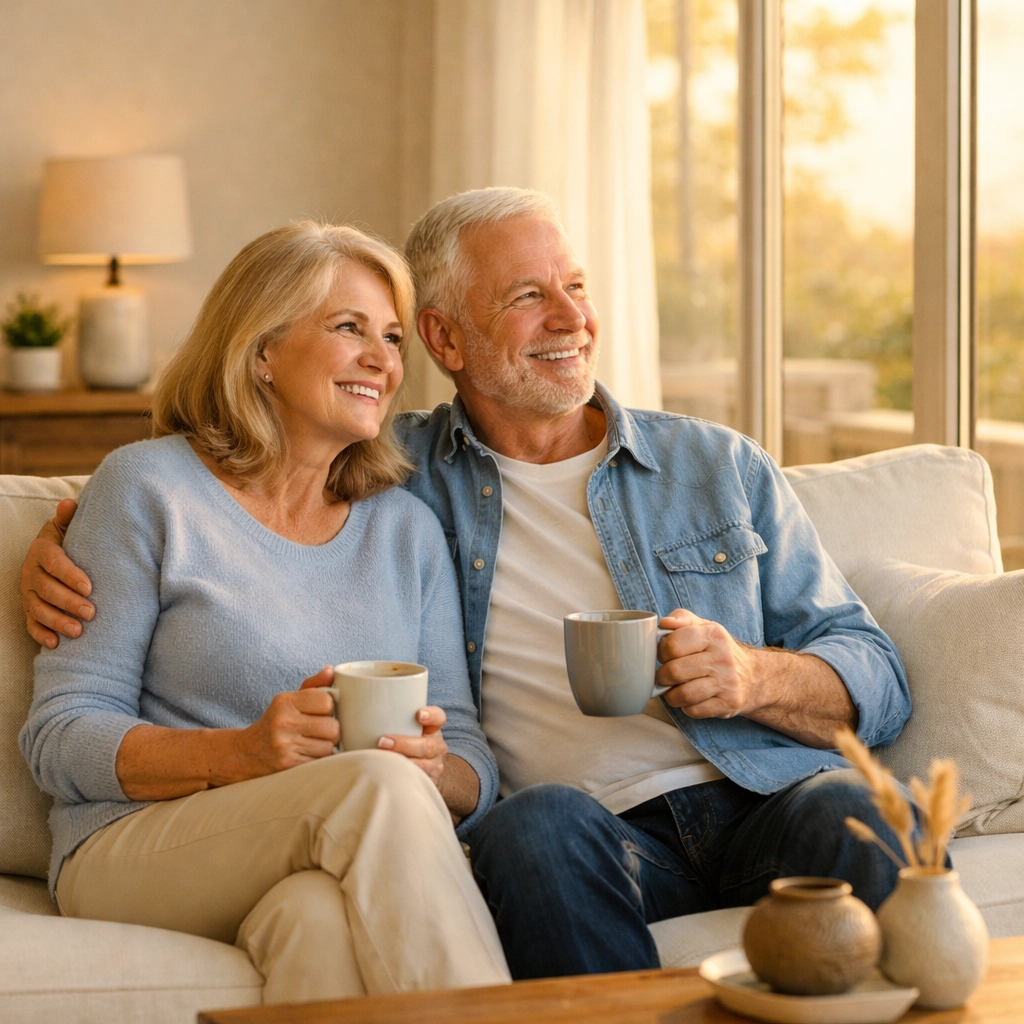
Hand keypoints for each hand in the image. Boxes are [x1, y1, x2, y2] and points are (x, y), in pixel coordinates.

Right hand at [21, 498, 94, 648]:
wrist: (53, 555)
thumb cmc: (69, 541)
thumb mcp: (67, 527)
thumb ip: (68, 517)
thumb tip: (70, 503)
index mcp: (42, 551)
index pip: (53, 563)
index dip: (69, 575)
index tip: (89, 586)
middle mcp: (31, 573)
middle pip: (46, 590)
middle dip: (68, 602)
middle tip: (91, 612)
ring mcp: (27, 593)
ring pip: (38, 609)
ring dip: (57, 621)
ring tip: (78, 632)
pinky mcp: (28, 610)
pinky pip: (30, 624)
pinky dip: (41, 635)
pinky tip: (55, 644)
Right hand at [228, 666, 339, 778]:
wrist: (245, 753)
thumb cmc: (275, 723)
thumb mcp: (288, 700)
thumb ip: (313, 685)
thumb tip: (331, 670)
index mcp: (284, 702)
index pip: (326, 701)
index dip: (329, 708)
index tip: (322, 712)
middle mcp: (283, 722)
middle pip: (332, 727)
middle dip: (332, 731)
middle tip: (321, 732)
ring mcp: (284, 746)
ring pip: (328, 747)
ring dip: (326, 747)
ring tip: (313, 744)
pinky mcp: (287, 766)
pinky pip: (319, 762)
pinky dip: (318, 760)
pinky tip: (307, 755)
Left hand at [378, 706, 448, 787]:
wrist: (415, 767)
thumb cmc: (401, 741)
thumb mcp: (403, 728)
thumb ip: (390, 720)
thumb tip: (358, 713)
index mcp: (433, 728)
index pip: (438, 717)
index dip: (431, 715)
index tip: (418, 714)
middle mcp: (437, 746)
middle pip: (428, 746)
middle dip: (404, 744)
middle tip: (383, 742)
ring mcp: (435, 766)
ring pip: (423, 766)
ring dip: (402, 763)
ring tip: (382, 761)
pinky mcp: (429, 782)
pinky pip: (418, 781)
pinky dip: (403, 779)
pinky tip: (389, 776)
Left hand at [656, 608, 758, 719]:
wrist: (752, 676)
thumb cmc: (718, 650)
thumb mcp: (704, 627)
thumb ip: (682, 618)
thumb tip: (664, 623)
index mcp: (713, 635)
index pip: (673, 645)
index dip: (661, 652)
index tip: (664, 656)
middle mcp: (723, 658)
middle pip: (674, 671)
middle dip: (662, 676)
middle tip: (665, 676)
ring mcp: (727, 682)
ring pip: (683, 694)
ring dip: (671, 695)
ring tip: (674, 689)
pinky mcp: (729, 703)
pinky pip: (694, 710)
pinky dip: (686, 707)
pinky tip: (690, 699)